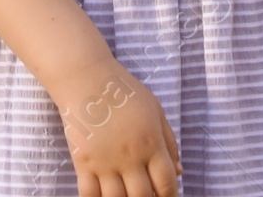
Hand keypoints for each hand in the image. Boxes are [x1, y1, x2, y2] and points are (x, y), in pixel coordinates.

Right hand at [58, 66, 179, 196]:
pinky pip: (89, 196)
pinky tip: (103, 196)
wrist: (86, 78)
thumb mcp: (155, 109)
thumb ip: (169, 142)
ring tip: (126, 195)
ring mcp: (105, 162)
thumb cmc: (123, 91)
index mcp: (151, 143)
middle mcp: (130, 157)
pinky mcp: (83, 163)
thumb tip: (179, 172)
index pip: (166, 183)